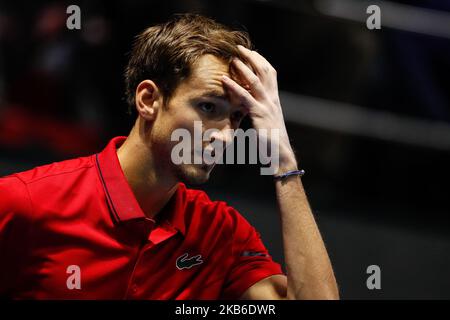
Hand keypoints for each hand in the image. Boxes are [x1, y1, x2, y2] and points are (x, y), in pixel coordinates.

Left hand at [221, 45, 296, 171]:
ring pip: (256, 81)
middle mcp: (272, 99)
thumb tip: (253, 103)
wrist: (281, 154)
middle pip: (265, 71)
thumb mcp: (268, 121)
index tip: (250, 52)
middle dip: (253, 58)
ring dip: (244, 68)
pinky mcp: (259, 115)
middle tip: (240, 48)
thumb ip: (261, 109)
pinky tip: (225, 80)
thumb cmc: (272, 141)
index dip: (260, 60)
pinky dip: (234, 87)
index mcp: (274, 99)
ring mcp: (267, 106)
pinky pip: (245, 98)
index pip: (270, 73)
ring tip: (233, 59)